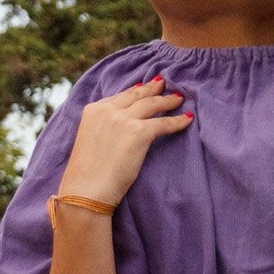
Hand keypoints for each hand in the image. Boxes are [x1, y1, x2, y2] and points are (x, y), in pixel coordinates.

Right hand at [58, 77, 192, 203]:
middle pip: (137, 95)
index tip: (145, 87)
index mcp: (93, 110)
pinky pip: (164, 123)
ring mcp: (123, 120)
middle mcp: (108, 110)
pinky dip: (178, 121)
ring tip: (178, 98)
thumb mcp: (90, 139)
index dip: (135, 91)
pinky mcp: (139, 132)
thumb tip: (121, 127)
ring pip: (152, 104)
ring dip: (167, 100)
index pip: (119, 96)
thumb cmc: (87, 173)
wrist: (86, 190)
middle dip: (152, 88)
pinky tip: (187, 119)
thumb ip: (103, 126)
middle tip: (164, 83)